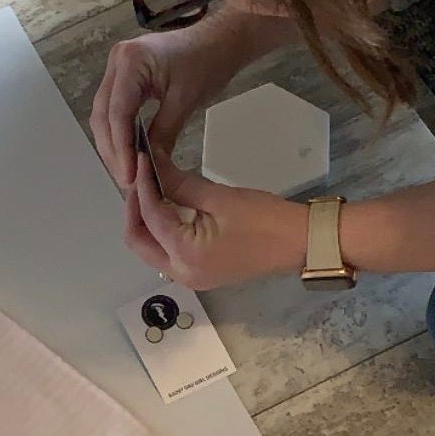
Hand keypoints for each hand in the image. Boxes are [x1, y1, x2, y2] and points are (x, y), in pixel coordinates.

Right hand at [91, 28, 243, 188]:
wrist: (219, 40)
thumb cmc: (208, 62)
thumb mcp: (186, 101)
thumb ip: (163, 133)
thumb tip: (148, 167)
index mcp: (131, 61)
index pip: (117, 113)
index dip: (121, 148)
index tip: (128, 176)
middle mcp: (117, 61)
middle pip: (103, 115)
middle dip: (112, 150)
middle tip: (125, 180)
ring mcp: (118, 67)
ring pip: (104, 114)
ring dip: (112, 144)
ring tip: (125, 172)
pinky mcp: (124, 76)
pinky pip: (114, 108)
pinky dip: (119, 132)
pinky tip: (127, 152)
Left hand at [124, 152, 307, 288]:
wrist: (301, 243)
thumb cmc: (265, 219)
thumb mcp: (218, 198)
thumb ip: (179, 183)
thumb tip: (152, 164)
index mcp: (185, 256)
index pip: (150, 216)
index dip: (142, 184)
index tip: (143, 157)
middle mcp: (181, 274)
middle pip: (138, 241)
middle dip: (133, 208)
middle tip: (140, 176)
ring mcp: (189, 278)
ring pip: (149, 248)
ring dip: (145, 219)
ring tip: (148, 186)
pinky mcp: (199, 273)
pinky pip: (166, 252)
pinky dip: (160, 229)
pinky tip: (164, 204)